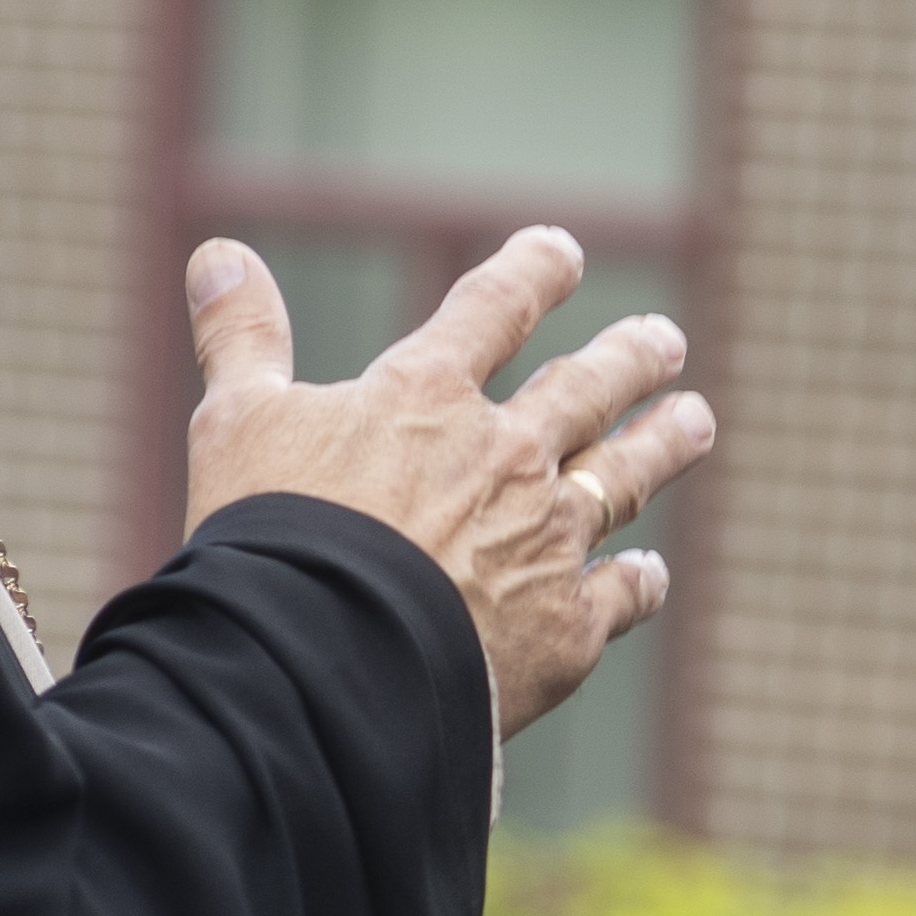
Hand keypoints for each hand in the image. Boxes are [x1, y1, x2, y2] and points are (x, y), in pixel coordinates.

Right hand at [179, 230, 713, 736]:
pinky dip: (636, 579)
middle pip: (586, 390)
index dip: (530, 272)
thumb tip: (217, 253)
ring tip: (697, 420)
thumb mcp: (236, 424)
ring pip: (625, 477)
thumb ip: (240, 338)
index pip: (492, 309)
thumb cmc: (268, 541)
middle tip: (665, 340)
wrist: (325, 665)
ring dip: (664, 444)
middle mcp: (506, 457)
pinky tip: (648, 572)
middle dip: (629, 358)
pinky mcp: (566, 629)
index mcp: (426, 398)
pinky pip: (620, 593)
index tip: (561, 250)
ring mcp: (546, 541)